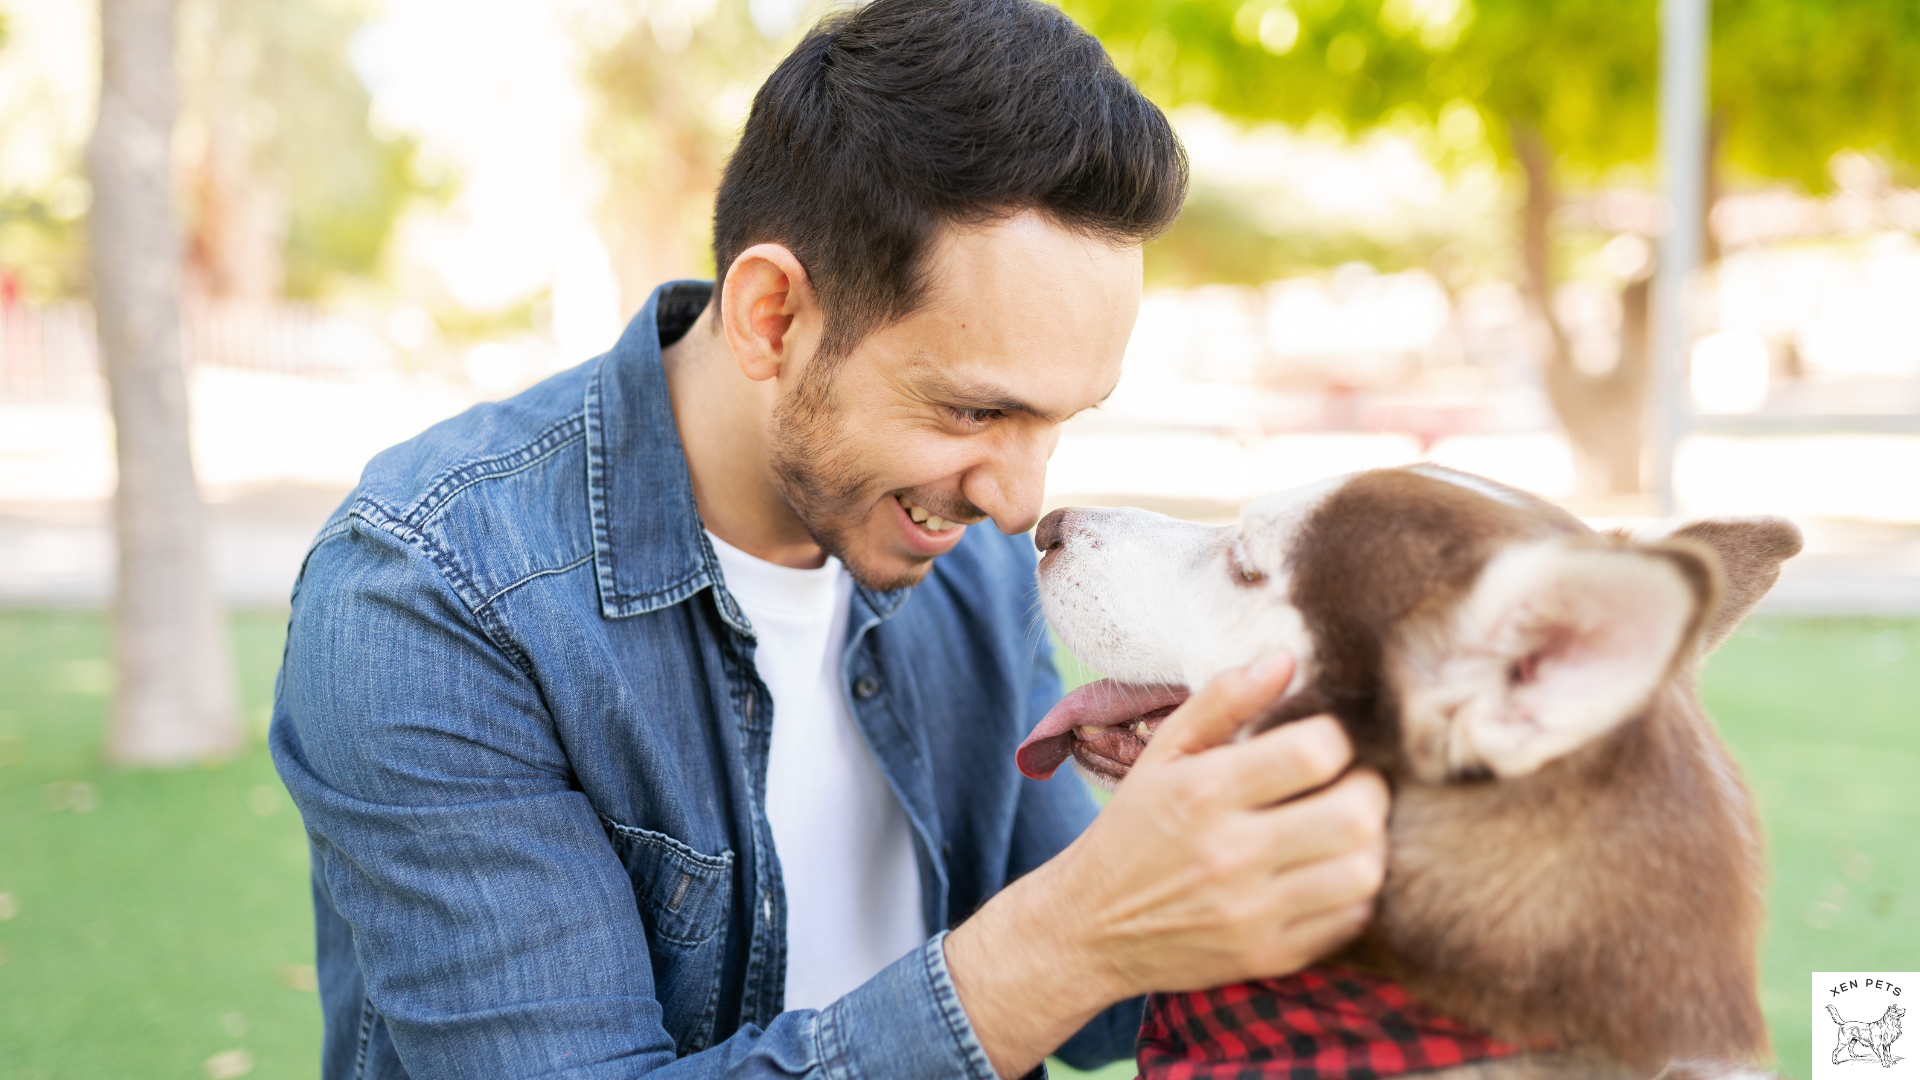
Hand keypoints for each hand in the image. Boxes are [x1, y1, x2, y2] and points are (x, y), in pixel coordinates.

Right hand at [944, 653, 1388, 1077]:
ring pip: (1363, 872)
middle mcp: (1229, 854)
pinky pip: (1349, 920)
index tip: (1323, 744)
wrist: (1090, 928)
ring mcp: (1251, 912)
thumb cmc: (1132, 829)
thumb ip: (1223, 700)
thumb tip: (1287, 659)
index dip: (1336, 739)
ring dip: (1368, 842)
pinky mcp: (1267, 956)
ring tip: (1343, 830)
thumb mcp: (1162, 754)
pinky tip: (1326, 873)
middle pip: (1355, 815)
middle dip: (1367, 789)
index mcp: (1203, 792)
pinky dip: (1353, 892)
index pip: (1315, 752)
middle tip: (1350, 785)